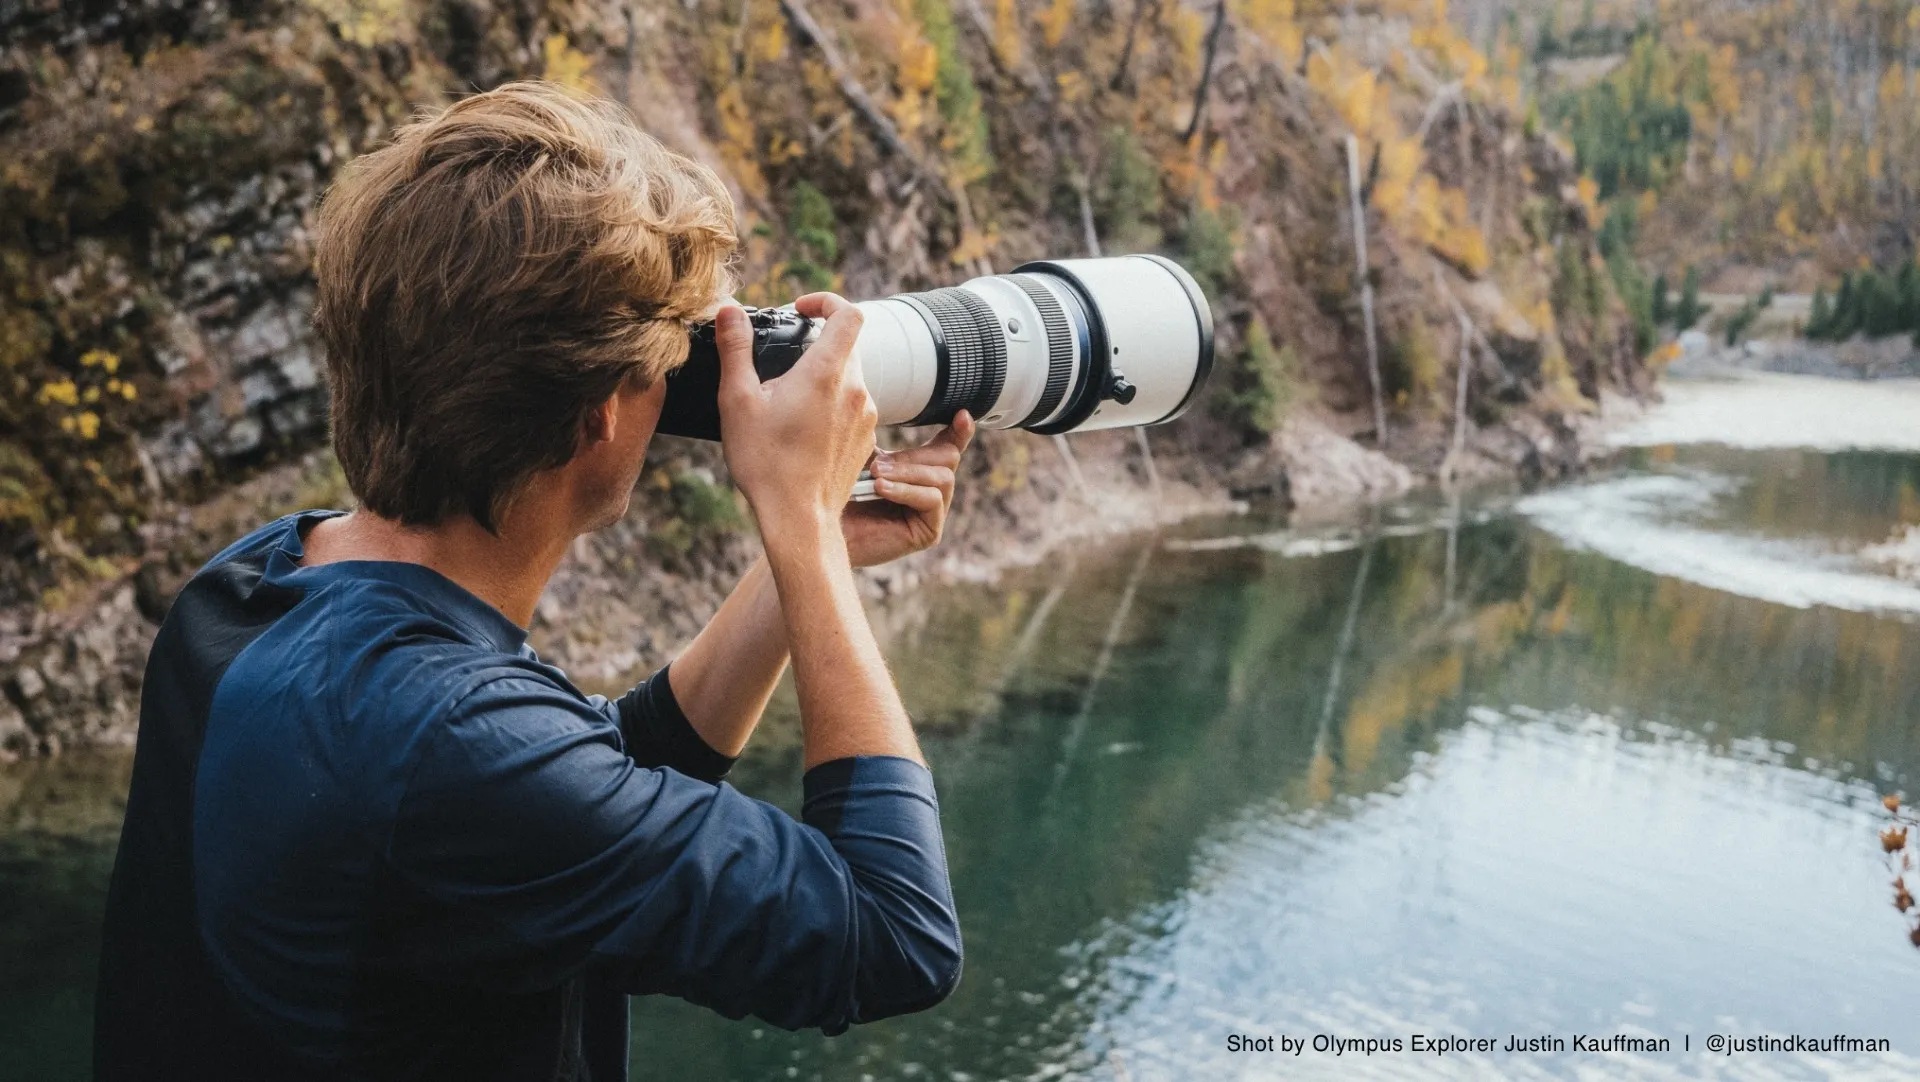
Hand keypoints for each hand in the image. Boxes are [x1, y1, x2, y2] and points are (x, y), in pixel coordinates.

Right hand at [716, 293, 875, 537]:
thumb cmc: (766, 463)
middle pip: (847, 345)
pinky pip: (852, 407)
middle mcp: (855, 390)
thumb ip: (736, 350)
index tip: (801, 310)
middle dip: (816, 344)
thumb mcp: (738, 402)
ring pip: (849, 378)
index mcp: (827, 373)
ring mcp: (865, 416)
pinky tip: (803, 429)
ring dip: (822, 378)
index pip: (849, 314)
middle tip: (782, 363)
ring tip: (787, 403)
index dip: (827, 301)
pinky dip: (832, 406)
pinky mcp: (866, 439)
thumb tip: (728, 311)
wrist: (799, 519)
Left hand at [844, 412, 975, 567]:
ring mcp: (931, 514)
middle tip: (877, 465)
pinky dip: (906, 491)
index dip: (958, 431)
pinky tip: (881, 489)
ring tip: (876, 476)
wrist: (822, 529)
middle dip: (913, 456)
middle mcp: (929, 491)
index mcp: (916, 471)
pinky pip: (932, 500)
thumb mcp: (861, 458)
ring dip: (908, 473)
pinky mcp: (928, 532)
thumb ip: (882, 441)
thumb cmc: (836, 493)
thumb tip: (891, 412)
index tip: (962, 414)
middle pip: (948, 458)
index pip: (946, 448)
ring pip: (943, 478)